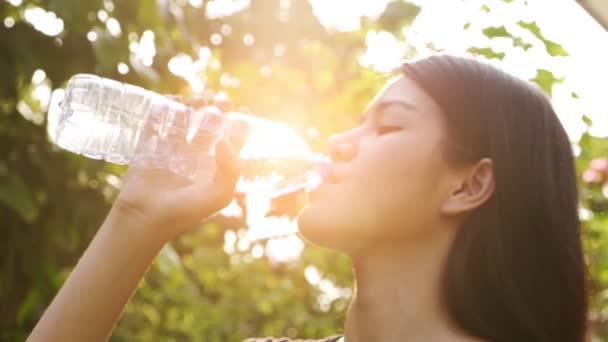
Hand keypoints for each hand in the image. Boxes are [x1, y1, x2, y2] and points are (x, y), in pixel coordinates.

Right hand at [111, 96, 240, 240]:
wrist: (145, 220)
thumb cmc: (185, 212)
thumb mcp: (218, 196)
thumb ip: (230, 171)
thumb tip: (225, 140)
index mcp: (212, 169)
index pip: (229, 142)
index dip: (238, 125)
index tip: (244, 110)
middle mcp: (193, 159)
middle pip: (207, 127)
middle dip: (215, 111)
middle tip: (221, 100)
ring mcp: (169, 152)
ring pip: (182, 121)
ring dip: (191, 106)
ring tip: (197, 99)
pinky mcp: (147, 149)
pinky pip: (154, 123)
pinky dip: (160, 109)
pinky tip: (169, 100)